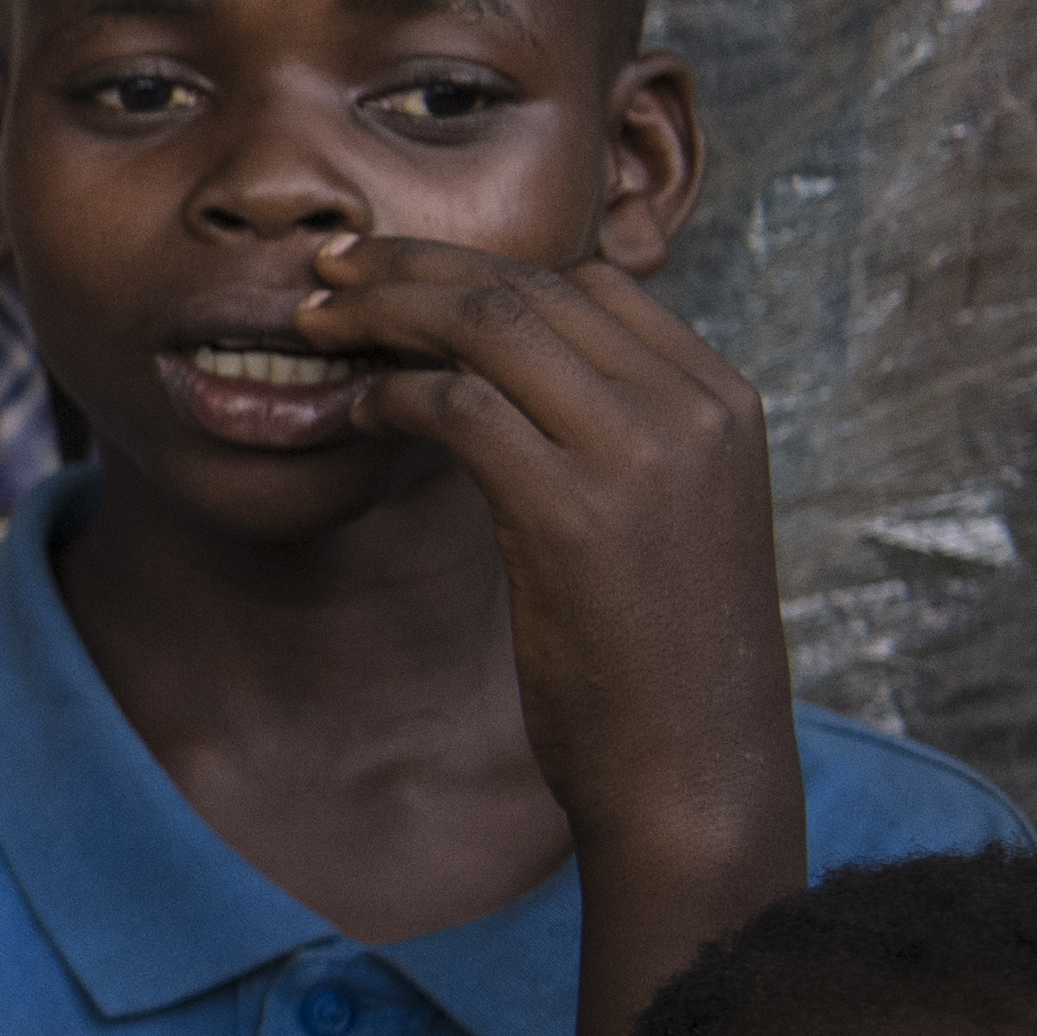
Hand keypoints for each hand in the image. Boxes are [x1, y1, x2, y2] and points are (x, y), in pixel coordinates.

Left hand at [297, 236, 798, 891]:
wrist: (694, 770)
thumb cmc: (657, 658)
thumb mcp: (661, 518)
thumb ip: (611, 436)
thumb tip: (501, 380)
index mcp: (722, 400)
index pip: (593, 280)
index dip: (483, 264)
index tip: (401, 270)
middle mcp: (694, 408)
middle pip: (534, 283)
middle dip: (416, 265)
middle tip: (332, 265)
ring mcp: (641, 453)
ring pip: (491, 323)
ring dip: (386, 310)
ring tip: (315, 320)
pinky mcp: (573, 510)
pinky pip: (458, 406)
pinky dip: (389, 393)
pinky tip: (348, 408)